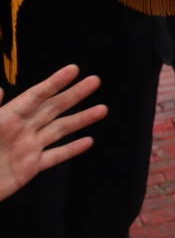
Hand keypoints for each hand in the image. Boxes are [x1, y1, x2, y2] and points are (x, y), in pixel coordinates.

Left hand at [0, 65, 105, 201]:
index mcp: (7, 117)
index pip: (36, 96)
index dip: (54, 82)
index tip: (74, 69)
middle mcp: (22, 129)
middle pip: (53, 108)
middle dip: (74, 94)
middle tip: (95, 80)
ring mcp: (28, 148)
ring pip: (60, 130)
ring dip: (81, 119)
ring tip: (103, 109)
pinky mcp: (30, 168)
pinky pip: (55, 156)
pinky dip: (72, 149)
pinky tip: (88, 141)